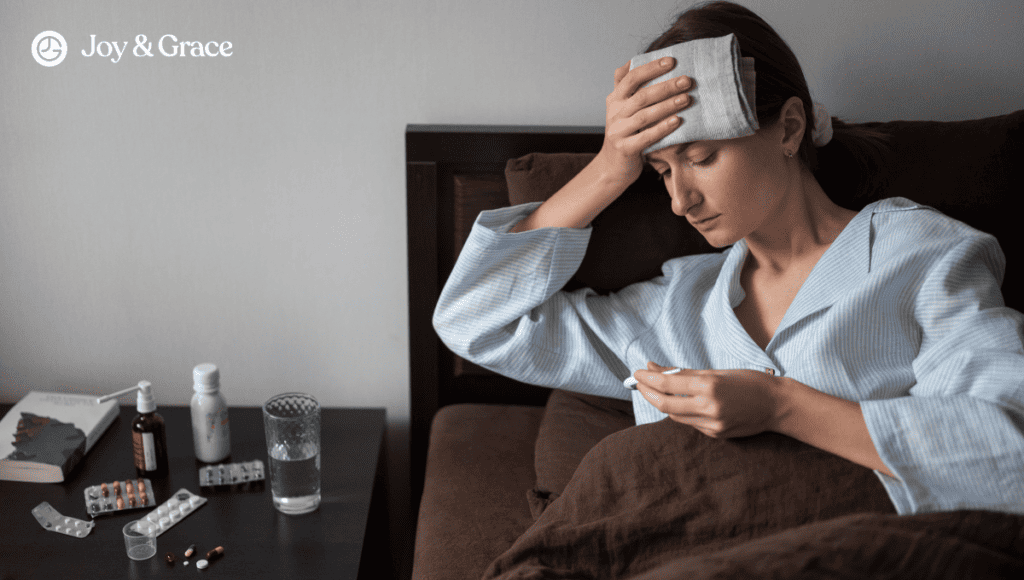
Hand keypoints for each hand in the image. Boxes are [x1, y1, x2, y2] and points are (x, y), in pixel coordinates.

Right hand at [596, 58, 693, 186]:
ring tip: (687, 98)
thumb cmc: (625, 132)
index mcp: (615, 99)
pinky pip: (645, 137)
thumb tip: (636, 59)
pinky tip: (677, 121)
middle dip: (666, 86)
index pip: (632, 77)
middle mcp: (614, 113)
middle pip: (641, 96)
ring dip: (667, 105)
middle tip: (687, 80)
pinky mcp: (625, 149)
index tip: (671, 61)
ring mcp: (617, 131)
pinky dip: (662, 128)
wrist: (613, 166)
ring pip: (644, 115)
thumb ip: (628, 86)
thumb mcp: (622, 107)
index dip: (651, 68)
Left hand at [633, 362, 787, 437]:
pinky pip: (690, 423)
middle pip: (666, 404)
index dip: (649, 378)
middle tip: (639, 383)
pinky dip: (681, 412)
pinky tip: (679, 402)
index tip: (637, 372)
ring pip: (676, 416)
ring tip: (653, 390)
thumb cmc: (749, 382)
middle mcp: (709, 407)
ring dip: (662, 403)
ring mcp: (713, 424)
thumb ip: (684, 372)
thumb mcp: (716, 372)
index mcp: (710, 386)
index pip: (668, 384)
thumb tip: (654, 367)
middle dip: (648, 393)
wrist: (777, 405)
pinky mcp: (716, 434)